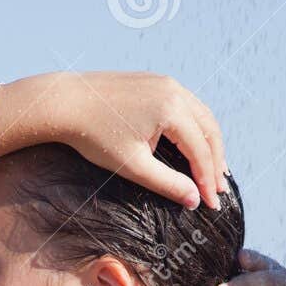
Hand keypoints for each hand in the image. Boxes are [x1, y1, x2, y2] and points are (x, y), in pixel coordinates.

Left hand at [52, 71, 227, 209]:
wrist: (65, 102)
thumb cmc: (95, 136)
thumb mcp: (133, 166)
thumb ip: (167, 184)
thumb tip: (194, 200)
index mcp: (171, 108)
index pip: (200, 149)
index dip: (208, 180)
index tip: (212, 204)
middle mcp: (174, 89)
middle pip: (209, 129)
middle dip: (216, 161)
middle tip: (220, 189)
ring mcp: (165, 81)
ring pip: (200, 115)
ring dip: (209, 143)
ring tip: (214, 169)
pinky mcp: (155, 81)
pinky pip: (185, 105)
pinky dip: (195, 127)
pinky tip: (193, 144)